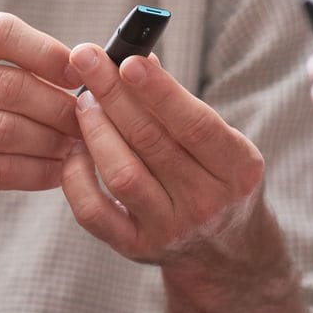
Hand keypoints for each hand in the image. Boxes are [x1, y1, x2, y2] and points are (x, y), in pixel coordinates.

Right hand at [0, 12, 82, 212]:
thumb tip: (77, 65)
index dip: (46, 51)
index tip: (79, 71)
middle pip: (9, 87)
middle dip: (59, 106)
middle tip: (89, 118)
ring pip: (5, 132)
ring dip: (52, 142)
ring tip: (79, 146)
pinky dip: (33, 173)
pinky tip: (57, 173)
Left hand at [61, 45, 266, 265]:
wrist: (225, 253)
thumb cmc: (217, 180)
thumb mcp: (222, 144)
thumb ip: (181, 106)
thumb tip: (136, 59)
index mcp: (238, 169)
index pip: (195, 124)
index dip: (158, 90)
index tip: (127, 60)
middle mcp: (207, 203)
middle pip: (151, 141)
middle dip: (114, 95)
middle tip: (86, 60)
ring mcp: (171, 229)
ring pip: (122, 174)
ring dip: (96, 130)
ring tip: (83, 102)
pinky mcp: (136, 247)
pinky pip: (94, 211)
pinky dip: (76, 176)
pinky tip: (75, 148)